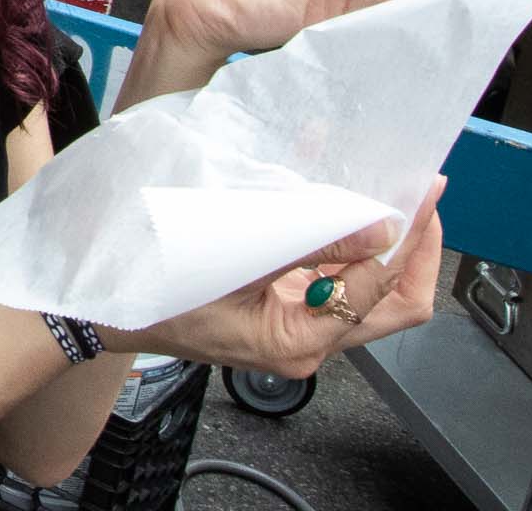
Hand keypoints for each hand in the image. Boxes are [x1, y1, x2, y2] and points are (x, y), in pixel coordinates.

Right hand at [108, 180, 445, 379]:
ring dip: (382, 239)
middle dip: (415, 248)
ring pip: (369, 289)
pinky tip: (334, 194)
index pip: (378, 292)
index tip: (416, 194)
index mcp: (299, 342)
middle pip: (393, 304)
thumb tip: (378, 229)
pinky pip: (332, 274)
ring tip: (390, 188)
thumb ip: (305, 243)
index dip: (402, 240)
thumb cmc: (154, 289)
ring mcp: (299, 327)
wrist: (107, 310)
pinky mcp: (284, 308)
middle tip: (424, 195)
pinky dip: (342, 236)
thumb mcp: (229, 260)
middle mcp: (309, 342)